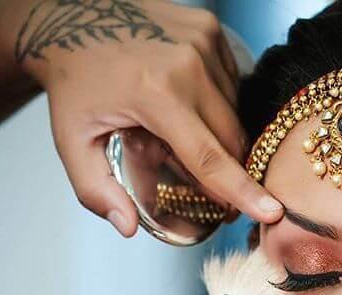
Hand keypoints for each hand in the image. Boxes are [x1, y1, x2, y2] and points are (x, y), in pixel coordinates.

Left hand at [12, 0, 282, 234]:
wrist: (69, 14)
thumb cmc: (74, 80)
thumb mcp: (71, 138)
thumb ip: (94, 189)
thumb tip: (128, 227)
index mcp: (156, 94)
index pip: (210, 157)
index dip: (242, 191)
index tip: (272, 212)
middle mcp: (188, 64)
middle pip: (232, 139)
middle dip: (229, 169)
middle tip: (209, 183)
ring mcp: (203, 42)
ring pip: (235, 112)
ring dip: (222, 133)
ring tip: (185, 130)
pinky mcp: (211, 29)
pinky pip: (232, 83)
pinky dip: (219, 103)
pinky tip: (191, 101)